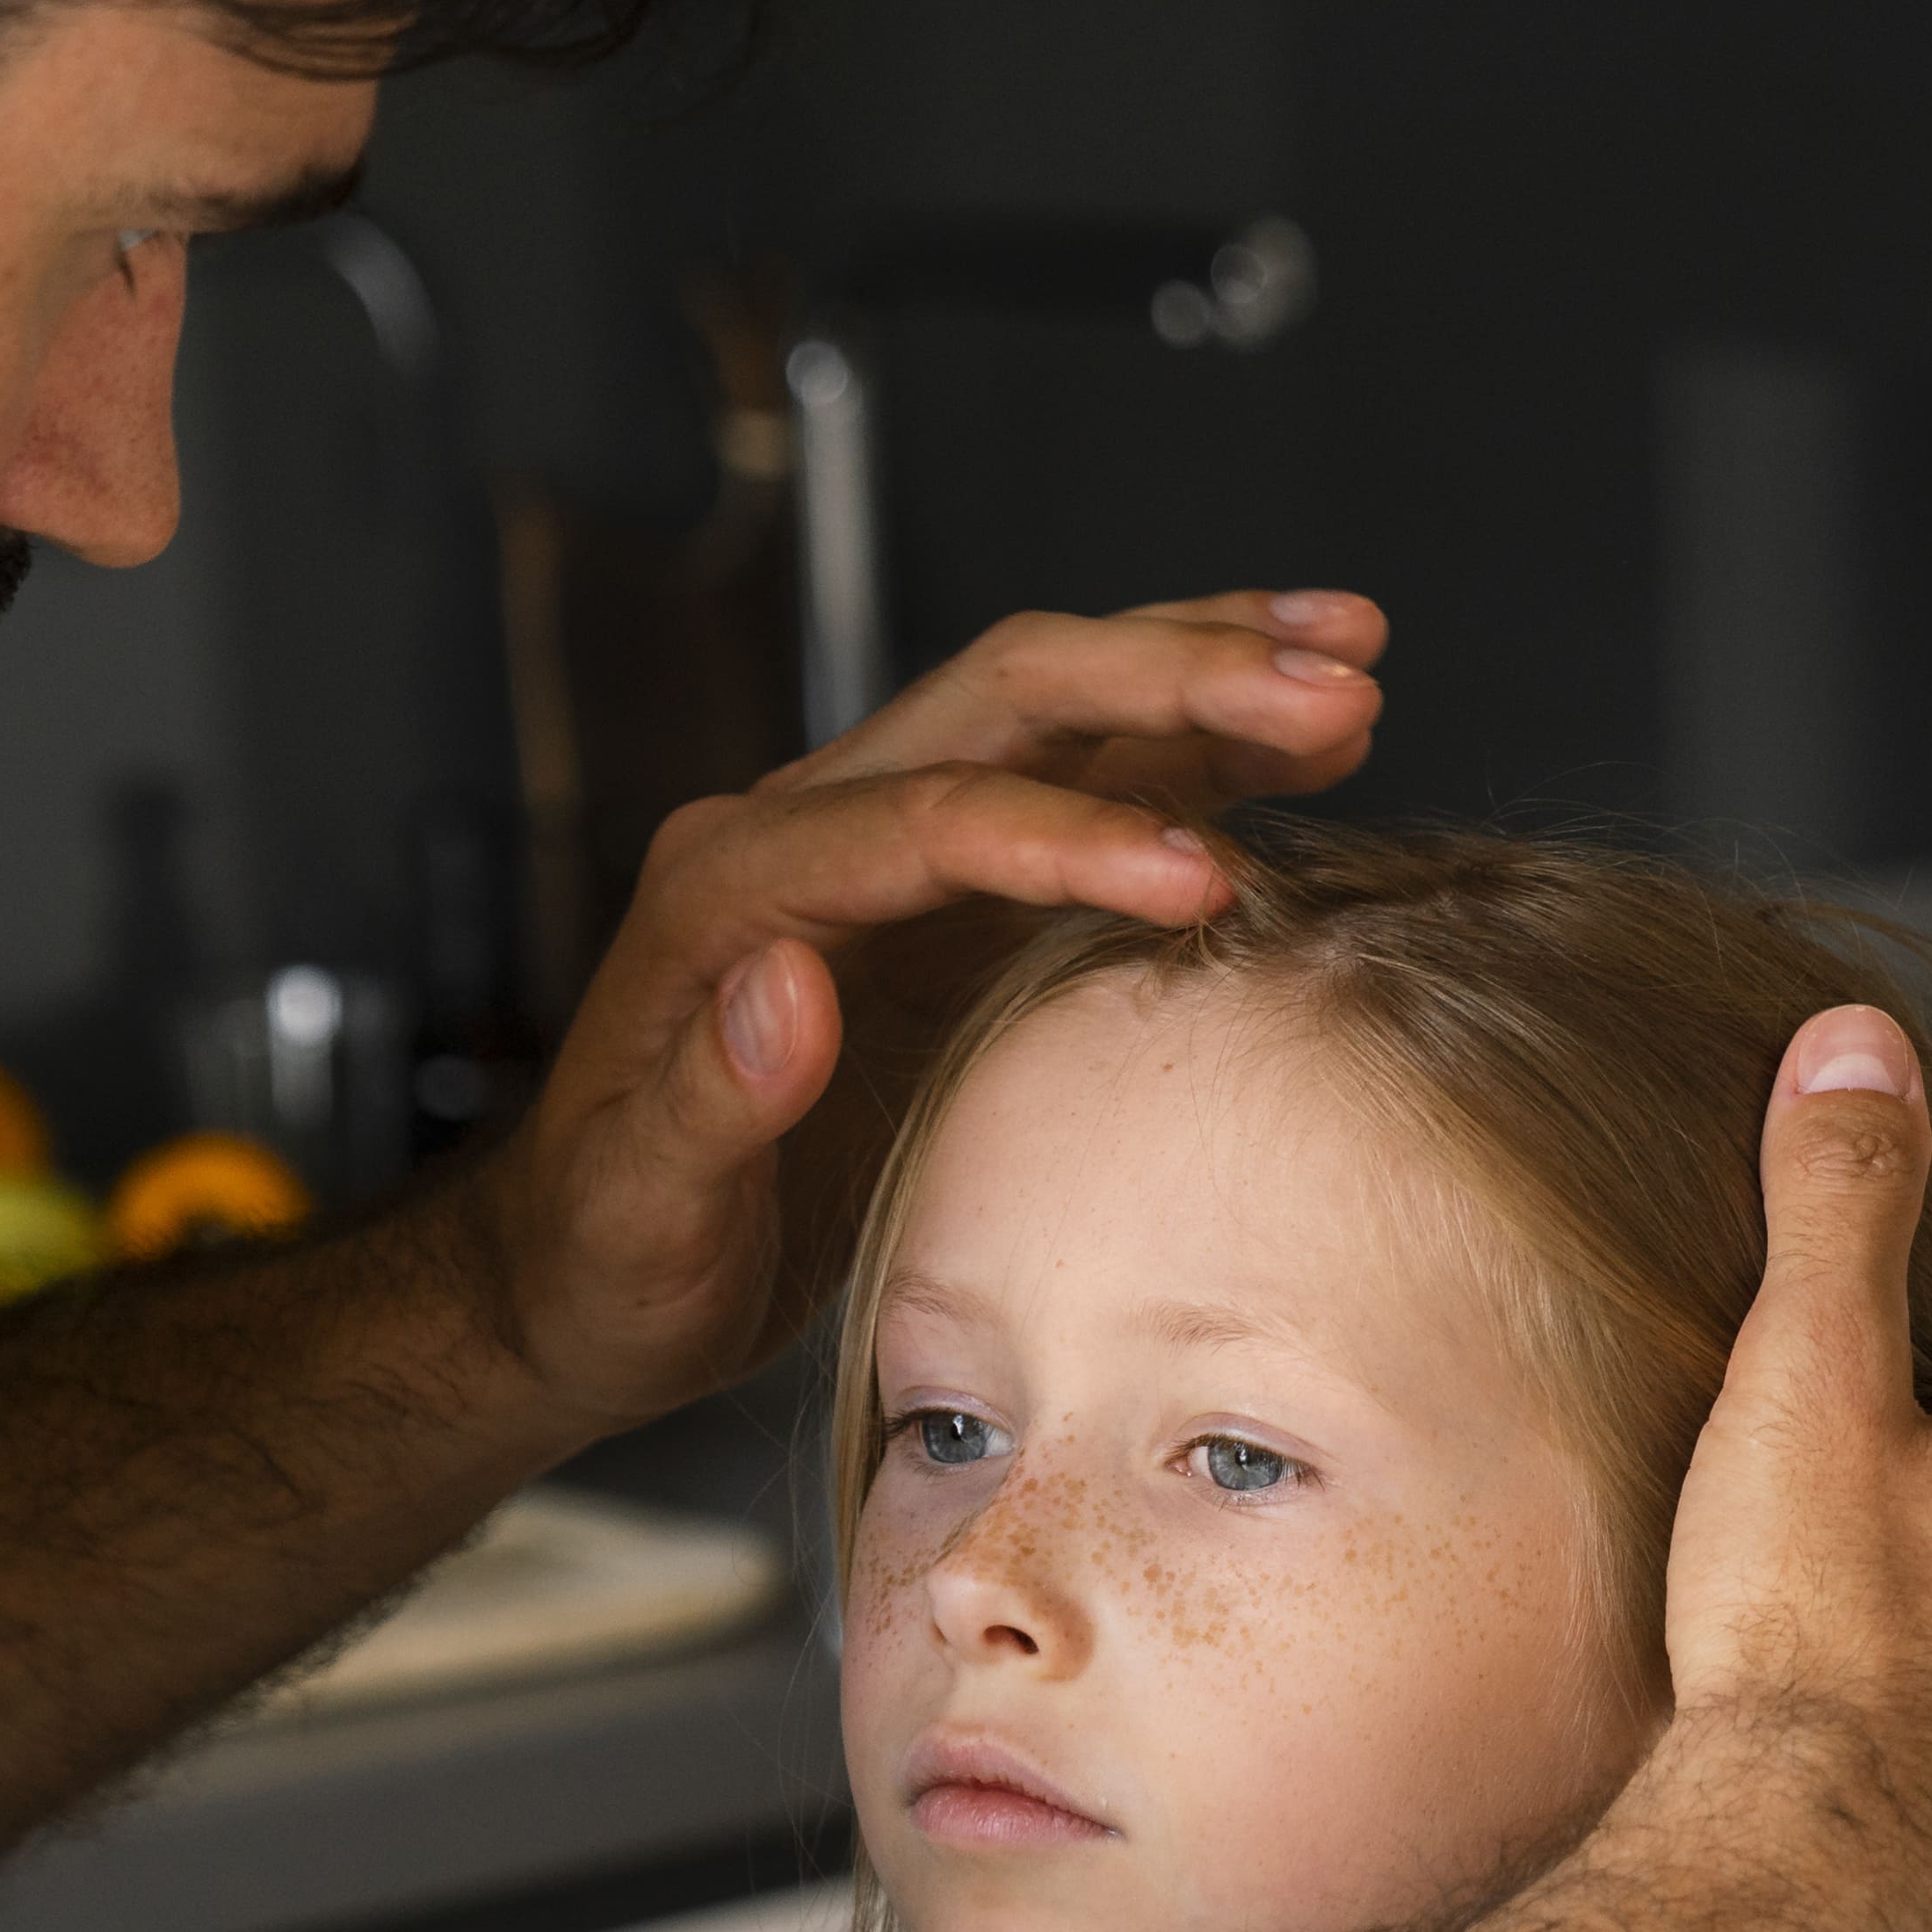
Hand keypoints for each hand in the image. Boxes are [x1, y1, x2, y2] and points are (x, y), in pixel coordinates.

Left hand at [453, 589, 1388, 1443]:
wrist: (581, 1271)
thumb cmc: (604, 1252)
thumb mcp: (637, 1208)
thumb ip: (704, 1097)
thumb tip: (782, 984)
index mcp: (731, 888)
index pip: (925, 817)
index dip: (1067, 835)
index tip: (1198, 877)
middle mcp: (810, 833)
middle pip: (1009, 699)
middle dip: (1177, 678)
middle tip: (1332, 682)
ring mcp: (887, 856)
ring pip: (1060, 716)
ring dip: (1207, 678)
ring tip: (1351, 660)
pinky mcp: (947, 904)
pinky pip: (1081, 793)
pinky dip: (1195, 760)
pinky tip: (1300, 749)